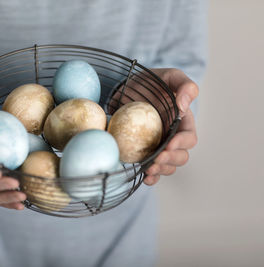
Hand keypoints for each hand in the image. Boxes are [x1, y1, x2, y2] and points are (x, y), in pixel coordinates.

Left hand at [143, 68, 197, 184]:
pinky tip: (144, 177)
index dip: (181, 144)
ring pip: (167, 166)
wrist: (129, 88)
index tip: (168, 144)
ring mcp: (159, 147)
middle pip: (180, 157)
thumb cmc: (153, 82)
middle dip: (170, 160)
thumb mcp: (170, 76)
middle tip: (156, 158)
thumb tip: (184, 106)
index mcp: (183, 123)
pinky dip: (150, 177)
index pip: (189, 138)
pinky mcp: (144, 152)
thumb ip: (184, 86)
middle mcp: (173, 138)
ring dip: (160, 170)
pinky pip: (151, 170)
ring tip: (149, 168)